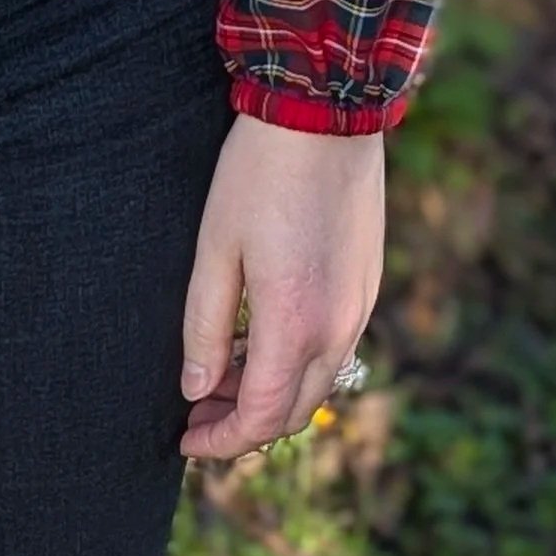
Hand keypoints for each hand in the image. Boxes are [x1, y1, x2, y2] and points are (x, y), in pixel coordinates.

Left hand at [178, 113, 383, 460]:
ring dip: (270, 392)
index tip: (186, 441)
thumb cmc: (259, 175)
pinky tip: (260, 335)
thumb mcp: (215, 248)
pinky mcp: (368, 284)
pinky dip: (297, 360)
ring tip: (221, 371)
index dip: (221, 441)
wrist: (325, 113)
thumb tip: (196, 390)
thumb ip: (203, 326)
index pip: (259, 417)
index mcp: (294, 324)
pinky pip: (335, 347)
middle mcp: (337, 328)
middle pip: (292, 411)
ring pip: (317, 382)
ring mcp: (360, 307)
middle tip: (198, 411)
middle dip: (243, 424)